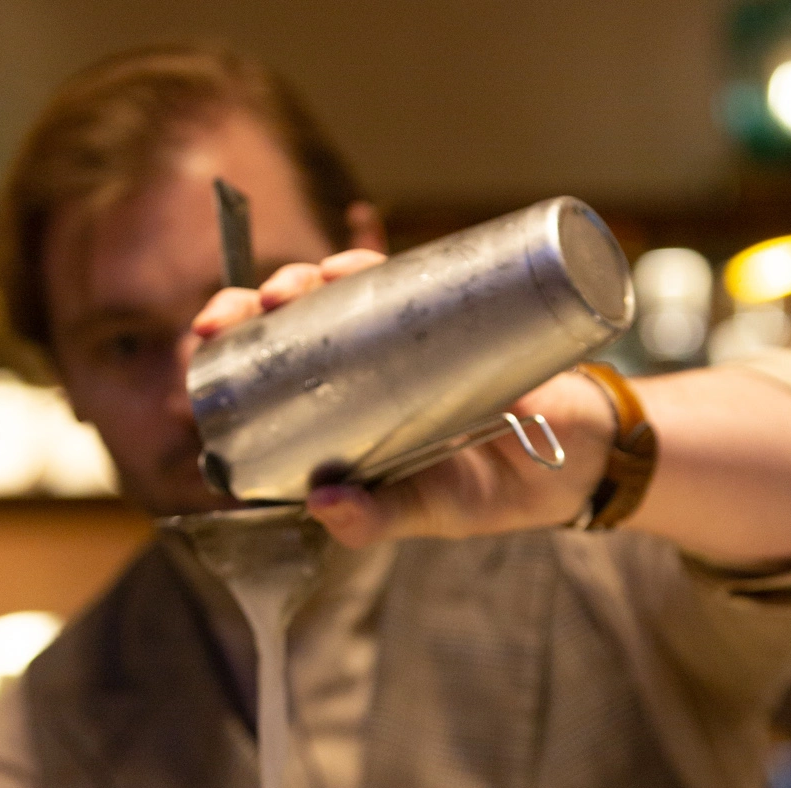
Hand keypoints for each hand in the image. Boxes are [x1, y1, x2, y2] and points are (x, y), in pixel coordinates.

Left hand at [192, 251, 615, 548]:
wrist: (586, 454)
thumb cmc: (502, 491)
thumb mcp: (436, 512)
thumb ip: (381, 519)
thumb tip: (322, 508)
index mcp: (345, 429)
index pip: (271, 388)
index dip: (231, 364)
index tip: (203, 353)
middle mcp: (365, 378)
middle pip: (290, 332)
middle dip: (251, 311)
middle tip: (236, 312)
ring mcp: (401, 341)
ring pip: (334, 298)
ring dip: (301, 281)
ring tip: (293, 286)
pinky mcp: (444, 311)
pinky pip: (396, 280)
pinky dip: (363, 268)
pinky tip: (346, 266)